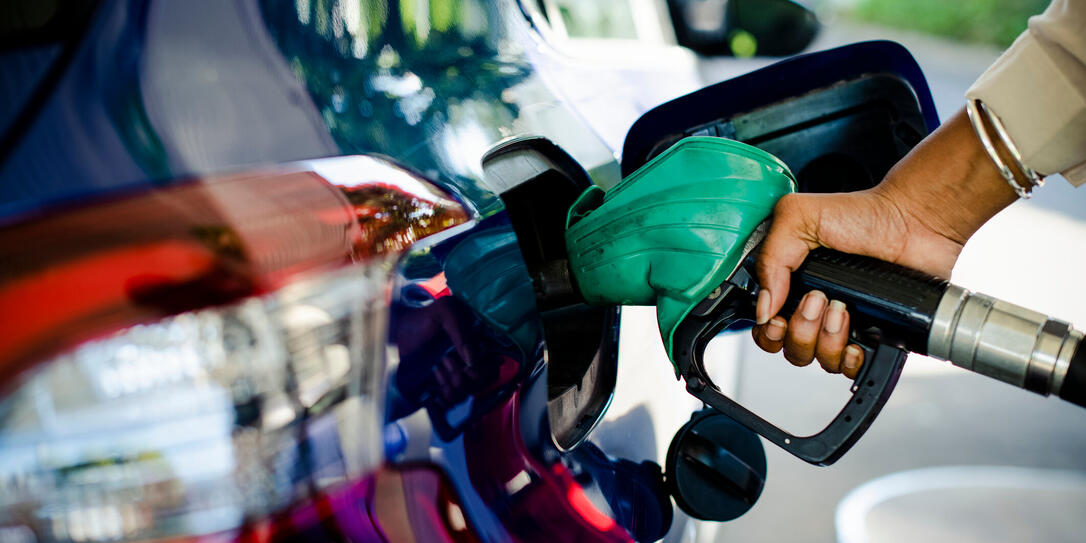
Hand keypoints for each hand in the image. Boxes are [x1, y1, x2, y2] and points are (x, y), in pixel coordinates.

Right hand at [751, 108, 1018, 377]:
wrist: (913, 221)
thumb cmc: (862, 214)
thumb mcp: (798, 218)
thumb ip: (770, 258)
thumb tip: (763, 307)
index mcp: (791, 283)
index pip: (766, 326)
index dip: (768, 330)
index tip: (779, 316)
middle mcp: (814, 307)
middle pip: (789, 349)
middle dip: (800, 330)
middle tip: (818, 300)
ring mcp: (843, 323)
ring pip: (819, 360)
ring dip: (827, 339)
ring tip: (842, 309)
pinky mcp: (874, 334)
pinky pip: (852, 368)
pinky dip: (851, 360)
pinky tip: (858, 340)